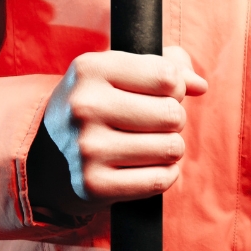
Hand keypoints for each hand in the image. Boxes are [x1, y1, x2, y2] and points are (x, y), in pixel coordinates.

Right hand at [36, 46, 206, 213]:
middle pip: (173, 114)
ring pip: (172, 148)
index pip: (168, 77)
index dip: (175, 88)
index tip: (157, 94)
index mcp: (90, 69)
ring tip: (146, 144)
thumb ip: (169, 65)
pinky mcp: (94, 185)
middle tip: (151, 123)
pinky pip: (161, 179)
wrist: (50, 154)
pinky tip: (145, 166)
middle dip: (172, 119)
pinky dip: (164, 174)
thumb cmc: (101, 103)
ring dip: (169, 148)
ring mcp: (86, 148)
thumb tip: (199, 86)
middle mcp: (83, 107)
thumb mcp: (123, 72)